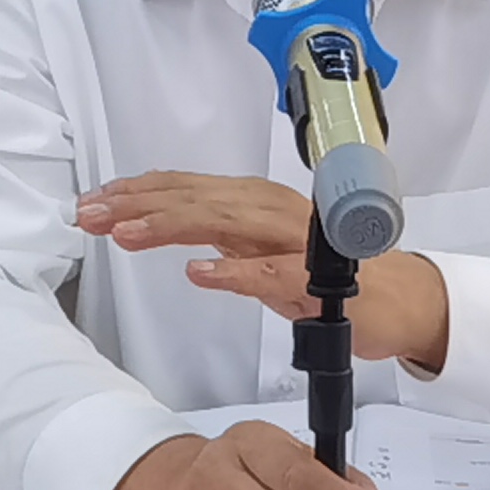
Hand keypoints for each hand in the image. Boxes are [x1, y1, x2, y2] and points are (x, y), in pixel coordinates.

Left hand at [75, 172, 451, 370]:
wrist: (399, 301)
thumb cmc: (329, 278)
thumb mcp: (259, 251)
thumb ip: (217, 234)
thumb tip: (156, 223)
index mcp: (257, 203)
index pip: (188, 189)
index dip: (137, 193)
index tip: (91, 203)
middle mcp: (274, 211)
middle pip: (198, 199)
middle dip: (139, 205)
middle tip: (89, 215)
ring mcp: (299, 243)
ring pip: (228, 224)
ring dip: (174, 225)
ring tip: (127, 234)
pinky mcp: (321, 283)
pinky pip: (273, 275)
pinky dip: (236, 273)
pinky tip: (200, 274)